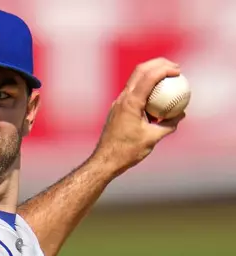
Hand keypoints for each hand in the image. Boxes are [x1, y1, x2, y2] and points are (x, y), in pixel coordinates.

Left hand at [91, 57, 186, 174]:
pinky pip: (133, 92)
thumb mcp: (152, 138)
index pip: (149, 77)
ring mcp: (118, 103)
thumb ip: (169, 125)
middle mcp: (122, 99)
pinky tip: (157, 97)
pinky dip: (146, 88)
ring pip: (135, 80)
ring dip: (151, 73)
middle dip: (158, 64)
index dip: (165, 69)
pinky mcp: (118, 109)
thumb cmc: (127, 151)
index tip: (178, 71)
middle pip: (140, 71)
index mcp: (130, 103)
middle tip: (175, 67)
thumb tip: (181, 114)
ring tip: (168, 77)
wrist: (105, 160)